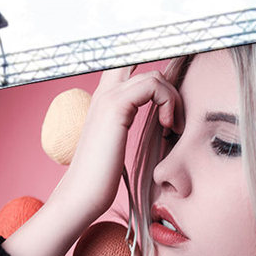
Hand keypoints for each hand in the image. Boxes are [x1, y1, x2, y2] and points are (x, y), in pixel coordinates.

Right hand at [2, 65, 181, 255]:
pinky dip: (168, 102)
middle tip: (173, 113)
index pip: (131, 67)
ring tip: (171, 126)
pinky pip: (153, 86)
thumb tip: (159, 121)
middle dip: (168, 81)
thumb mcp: (120, 144)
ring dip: (172, 98)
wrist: (82, 194)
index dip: (157, 78)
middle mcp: (104, 92)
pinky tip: (166, 126)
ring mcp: (108, 97)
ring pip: (154, 74)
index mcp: (106, 100)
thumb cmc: (103, 176)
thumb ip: (132, 125)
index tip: (171, 104)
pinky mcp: (116, 107)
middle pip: (142, 61)